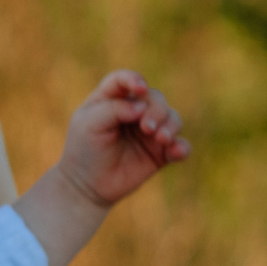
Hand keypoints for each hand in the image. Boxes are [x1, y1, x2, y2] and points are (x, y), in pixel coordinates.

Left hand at [57, 70, 189, 207]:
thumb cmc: (84, 150)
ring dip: (170, 125)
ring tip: (161, 139)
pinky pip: (181, 145)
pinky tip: (175, 152)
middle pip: (155, 98)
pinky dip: (181, 147)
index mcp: (111, 100)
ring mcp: (149, 131)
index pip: (124, 80)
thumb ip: (114, 109)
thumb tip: (142, 106)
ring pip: (172, 117)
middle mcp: (133, 111)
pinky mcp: (160, 153)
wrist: (87, 185)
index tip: (140, 88)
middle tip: (146, 128)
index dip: (133, 80)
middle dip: (155, 110)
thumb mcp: (89, 125)